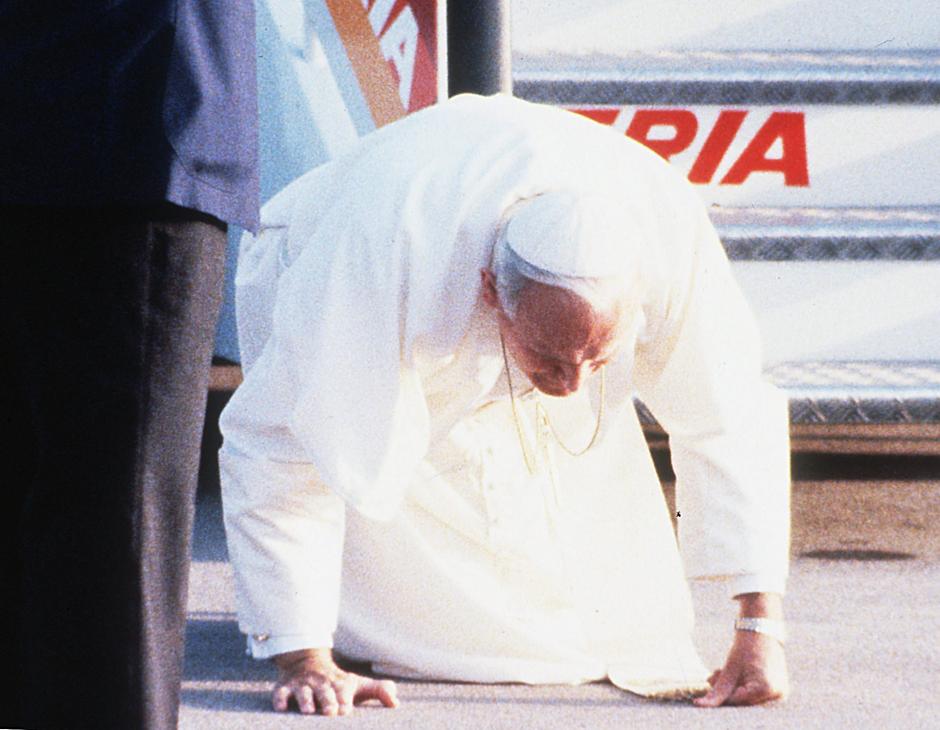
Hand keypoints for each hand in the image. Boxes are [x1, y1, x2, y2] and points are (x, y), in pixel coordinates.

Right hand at [272, 648, 399, 715]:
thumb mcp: (359, 684)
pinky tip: (281, 708)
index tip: (346, 709)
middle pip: (325, 691)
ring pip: (303, 692)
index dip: (345, 700)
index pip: (344, 691)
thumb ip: (380, 691)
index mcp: (340, 683)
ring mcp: (303, 684)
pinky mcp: (285, 687)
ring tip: (308, 711)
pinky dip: (280, 699)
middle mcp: (322, 683)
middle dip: (327, 700)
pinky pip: (280, 693)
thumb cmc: (339, 682)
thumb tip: (396, 703)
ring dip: (305, 700)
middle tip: (331, 712)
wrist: (308, 663)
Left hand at [693, 629, 788, 706]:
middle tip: (717, 672)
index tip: (713, 677)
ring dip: (734, 688)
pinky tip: (737, 674)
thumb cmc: (745, 648)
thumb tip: (700, 705)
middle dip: (728, 690)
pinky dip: (744, 688)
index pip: (737, 701)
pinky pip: (756, 696)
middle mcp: (777, 696)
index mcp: (766, 689)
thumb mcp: (729, 670)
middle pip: (743, 703)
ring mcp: (780, 695)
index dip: (722, 691)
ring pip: (748, 700)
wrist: (761, 631)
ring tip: (724, 671)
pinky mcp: (778, 692)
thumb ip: (716, 691)